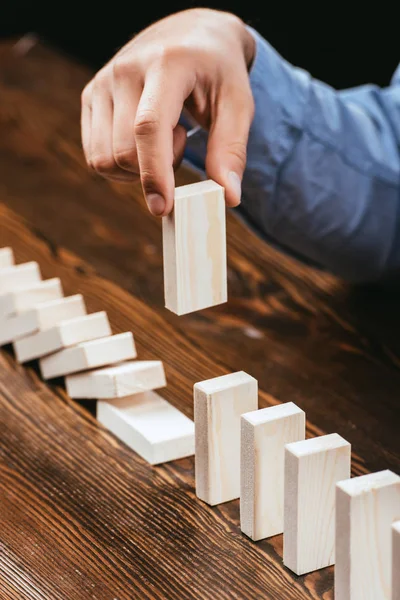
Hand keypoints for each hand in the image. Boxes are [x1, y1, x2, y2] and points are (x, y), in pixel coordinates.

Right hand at [81, 8, 254, 215]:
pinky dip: (120, 164)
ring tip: (163, 137)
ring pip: (104, 160)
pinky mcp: (90, 96)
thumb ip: (231, 150)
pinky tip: (143, 139)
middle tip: (182, 141)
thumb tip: (228, 197)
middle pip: (124, 153)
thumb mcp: (238, 104)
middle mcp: (125, 70)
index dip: (154, 173)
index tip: (164, 208)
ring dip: (136, 168)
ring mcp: (102, 82)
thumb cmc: (218, 72)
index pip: (149, 126)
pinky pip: (95, 155)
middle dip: (156, 170)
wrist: (191, 35)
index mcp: (167, 64)